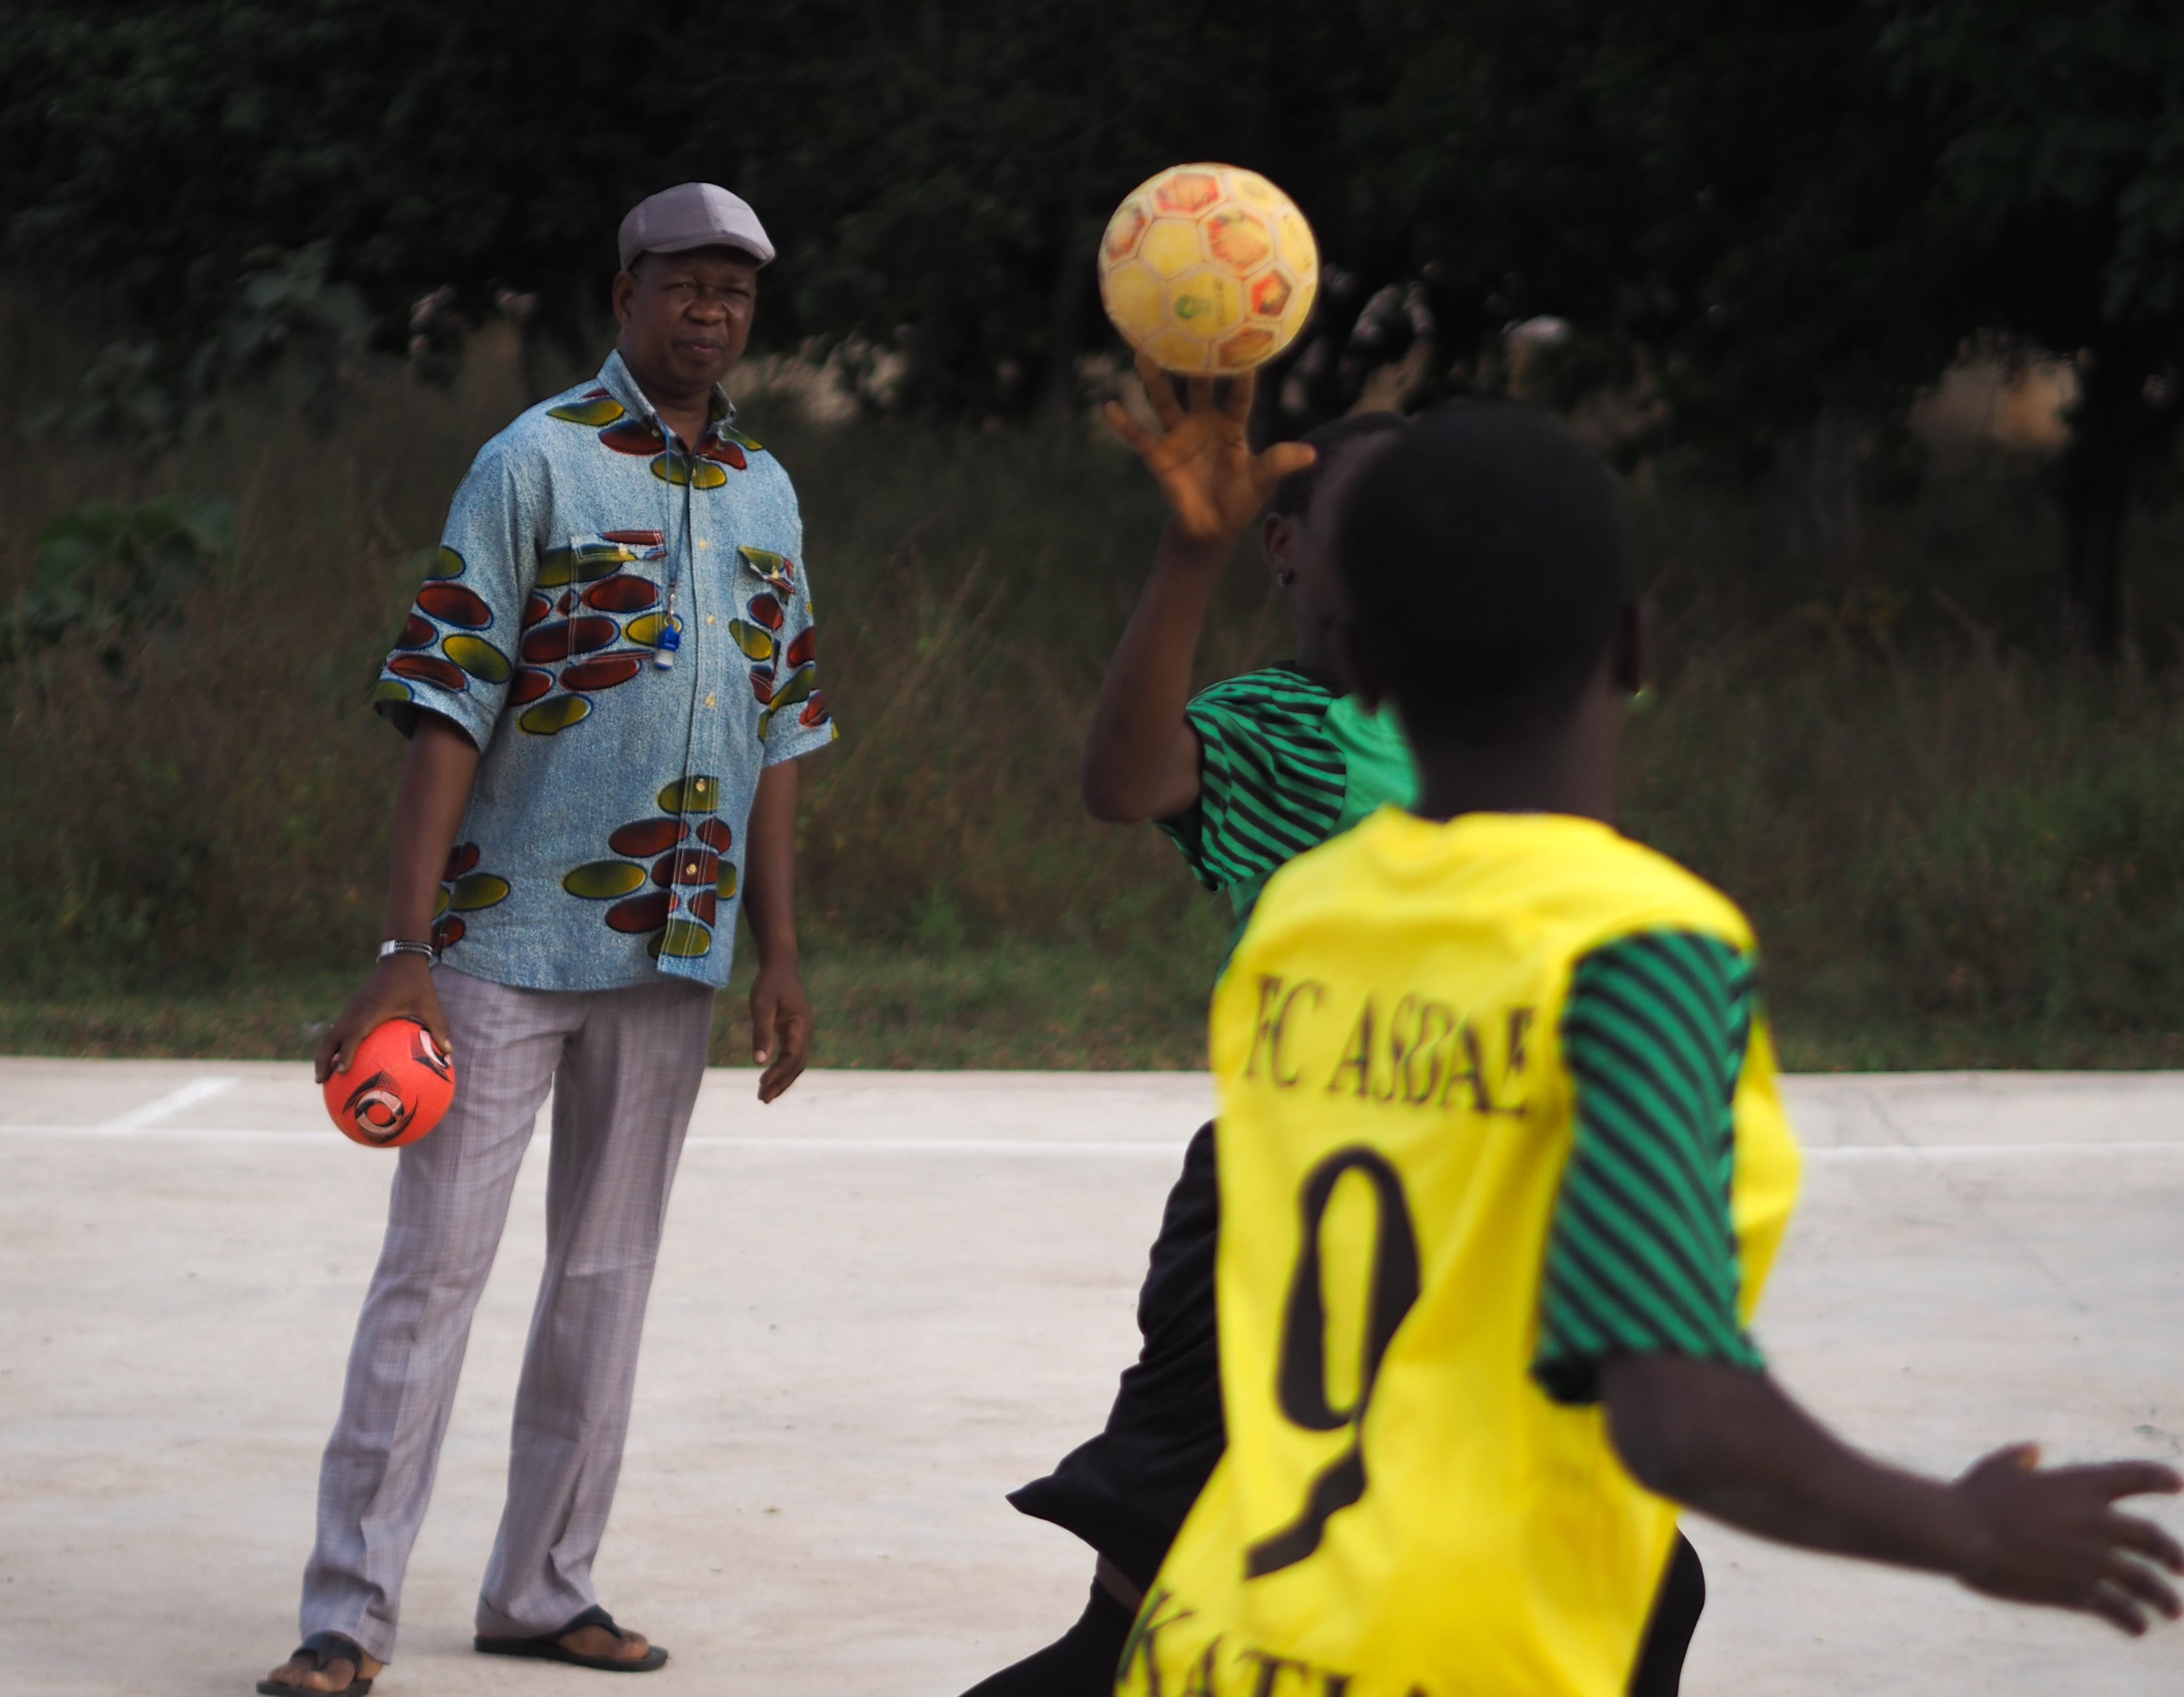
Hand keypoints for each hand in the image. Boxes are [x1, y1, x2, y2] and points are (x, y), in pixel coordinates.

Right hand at [314, 954, 451, 1082]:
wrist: (400, 957)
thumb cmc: (417, 982)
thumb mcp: (430, 1004)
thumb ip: (439, 1028)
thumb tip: (450, 1054)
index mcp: (372, 1010)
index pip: (354, 1033)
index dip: (347, 1052)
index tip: (342, 1070)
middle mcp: (356, 1010)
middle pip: (331, 1037)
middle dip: (323, 1059)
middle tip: (321, 1081)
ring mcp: (351, 1008)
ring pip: (331, 1034)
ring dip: (324, 1054)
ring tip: (323, 1077)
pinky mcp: (353, 1007)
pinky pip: (339, 1029)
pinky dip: (335, 1045)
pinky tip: (340, 1061)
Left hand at [749, 957, 811, 1102]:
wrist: (780, 966)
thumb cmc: (769, 984)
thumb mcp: (762, 1007)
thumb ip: (761, 1034)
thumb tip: (759, 1062)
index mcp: (801, 1027)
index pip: (792, 1057)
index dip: (778, 1073)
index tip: (762, 1085)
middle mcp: (806, 1032)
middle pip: (796, 1065)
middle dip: (780, 1083)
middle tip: (762, 1099)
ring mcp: (803, 1033)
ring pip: (796, 1063)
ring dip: (782, 1079)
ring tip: (765, 1095)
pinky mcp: (796, 1032)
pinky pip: (792, 1056)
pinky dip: (782, 1069)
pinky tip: (770, 1078)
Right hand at [1103, 354, 1315, 545]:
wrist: (1212, 528)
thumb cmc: (1239, 500)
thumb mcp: (1261, 481)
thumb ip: (1278, 463)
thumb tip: (1311, 455)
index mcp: (1232, 424)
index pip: (1238, 393)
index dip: (1241, 371)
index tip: (1243, 341)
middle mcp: (1204, 421)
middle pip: (1198, 386)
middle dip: (1194, 361)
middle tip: (1188, 328)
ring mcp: (1179, 436)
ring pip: (1165, 401)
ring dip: (1154, 379)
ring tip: (1143, 352)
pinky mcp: (1160, 455)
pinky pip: (1140, 437)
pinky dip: (1124, 424)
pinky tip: (1109, 406)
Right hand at [1952, 1443, 2182, 1633]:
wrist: (1963, 1534)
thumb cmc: (1974, 1496)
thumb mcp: (1999, 1466)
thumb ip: (2022, 1456)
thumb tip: (2036, 1451)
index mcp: (2080, 1485)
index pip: (2134, 1475)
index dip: (2158, 1477)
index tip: (2177, 1482)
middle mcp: (2096, 1521)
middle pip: (2152, 1538)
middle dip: (2173, 1554)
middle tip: (2181, 1567)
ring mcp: (2090, 1558)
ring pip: (2144, 1581)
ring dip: (2163, 1597)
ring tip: (2172, 1609)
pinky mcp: (2077, 1590)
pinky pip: (2118, 1608)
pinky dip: (2132, 1619)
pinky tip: (2137, 1627)